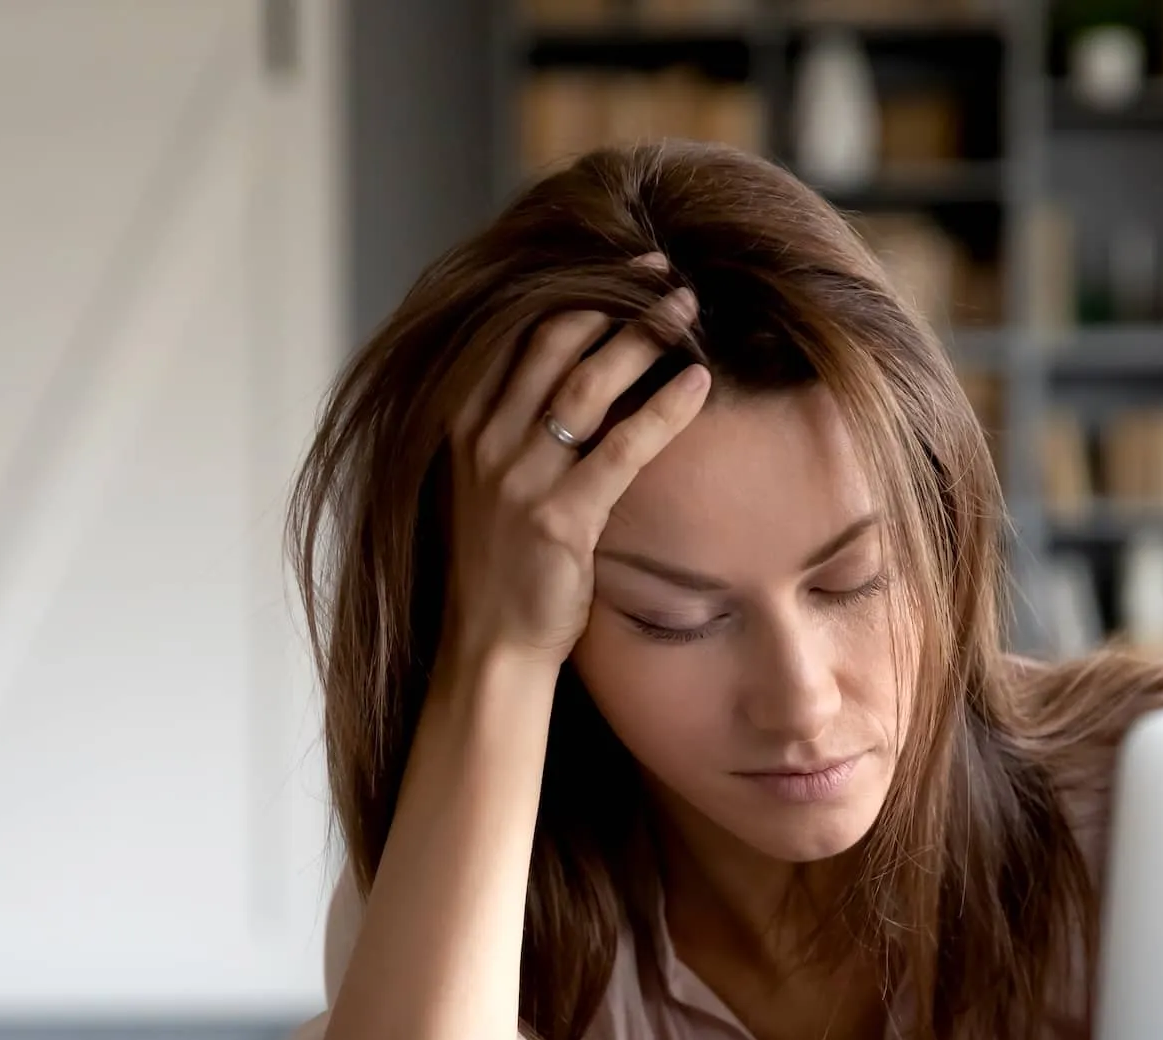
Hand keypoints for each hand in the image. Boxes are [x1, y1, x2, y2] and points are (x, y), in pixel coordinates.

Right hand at [439, 256, 710, 674]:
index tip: (622, 269)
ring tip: (689, 309)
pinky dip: (665, 409)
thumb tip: (568, 376)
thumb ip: (511, 426)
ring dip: (643, 337)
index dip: (576, 292)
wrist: (488, 646)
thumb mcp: (485, 482)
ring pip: (587, 383)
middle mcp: (484, 442)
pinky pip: (623, 448)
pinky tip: (700, 383)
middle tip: (667, 277)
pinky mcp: (559, 520)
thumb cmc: (499, 565)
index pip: (519, 334)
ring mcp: (518, 480)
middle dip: (614, 299)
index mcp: (462, 424)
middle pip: (553, 342)